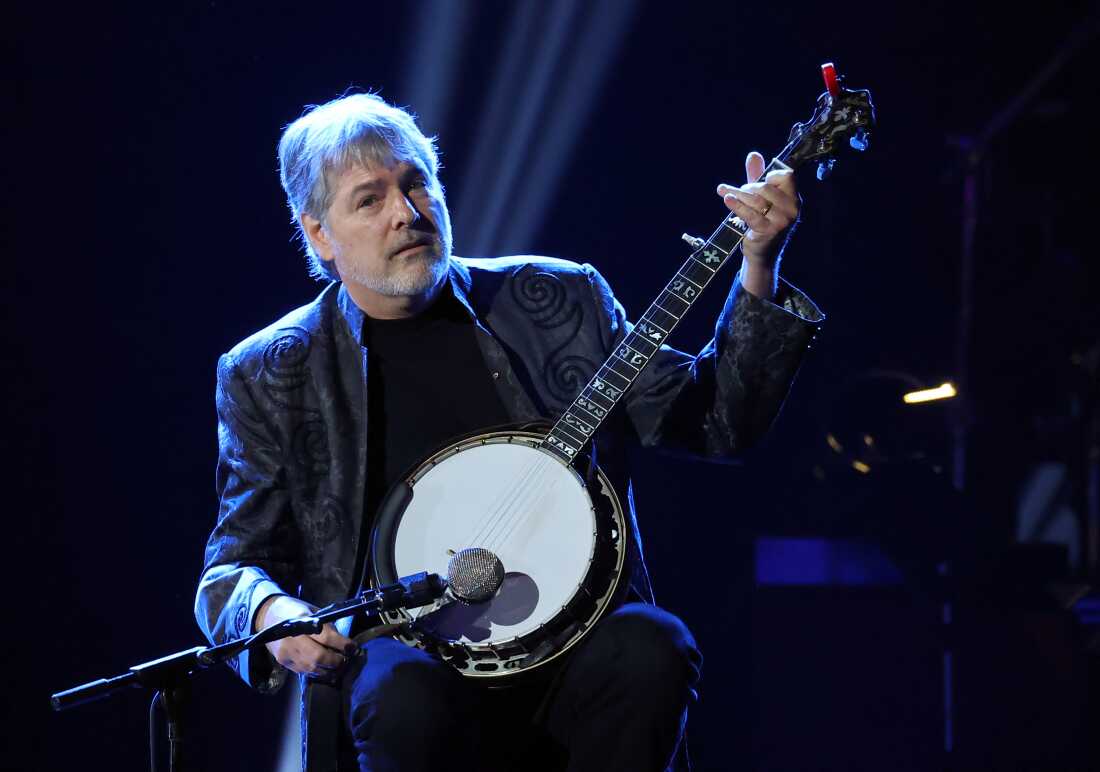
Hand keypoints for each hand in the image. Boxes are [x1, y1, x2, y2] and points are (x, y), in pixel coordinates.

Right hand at [256, 594, 356, 678]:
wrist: (267, 616)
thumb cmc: (294, 610)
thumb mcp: (312, 610)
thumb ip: (326, 625)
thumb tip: (344, 642)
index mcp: (301, 621)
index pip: (326, 636)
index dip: (342, 644)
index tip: (353, 647)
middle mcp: (292, 638)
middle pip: (319, 657)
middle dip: (337, 661)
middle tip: (347, 659)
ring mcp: (286, 652)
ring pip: (312, 668)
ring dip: (329, 670)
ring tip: (340, 667)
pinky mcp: (283, 661)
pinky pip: (304, 671)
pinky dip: (318, 672)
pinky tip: (326, 670)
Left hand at [717, 151, 799, 268]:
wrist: (762, 254)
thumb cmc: (762, 223)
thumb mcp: (761, 198)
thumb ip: (757, 176)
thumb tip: (753, 155)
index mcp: (793, 198)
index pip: (787, 175)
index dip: (770, 175)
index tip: (758, 182)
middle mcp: (792, 209)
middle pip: (765, 187)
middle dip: (747, 187)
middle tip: (736, 191)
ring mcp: (782, 221)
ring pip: (756, 199)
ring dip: (737, 194)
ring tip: (725, 193)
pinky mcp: (768, 231)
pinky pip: (750, 214)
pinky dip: (736, 205)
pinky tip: (727, 199)